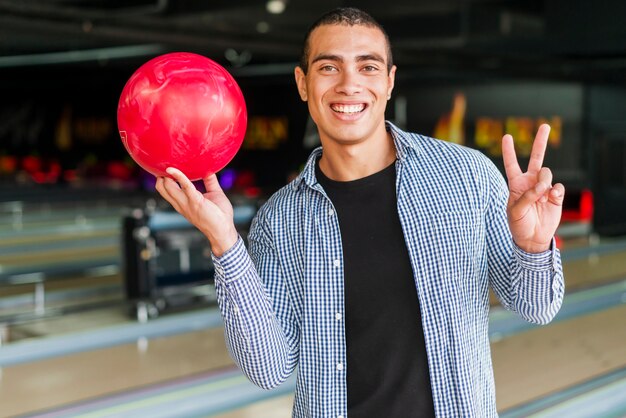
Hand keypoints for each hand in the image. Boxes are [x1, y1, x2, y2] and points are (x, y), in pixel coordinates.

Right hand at [155, 168, 237, 255]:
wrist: (224, 230)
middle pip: (162, 188)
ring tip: (168, 163)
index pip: (166, 191)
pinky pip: (185, 186)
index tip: (162, 167)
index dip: (162, 180)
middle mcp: (181, 204)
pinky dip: (178, 176)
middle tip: (163, 162)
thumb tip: (209, 169)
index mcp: (183, 203)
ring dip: (167, 175)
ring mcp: (186, 204)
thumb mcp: (214, 193)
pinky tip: (173, 169)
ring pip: (168, 187)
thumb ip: (210, 181)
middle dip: (160, 175)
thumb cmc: (220, 215)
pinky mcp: (195, 202)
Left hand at [502, 124, 564, 252]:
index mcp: (516, 184)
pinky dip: (555, 192)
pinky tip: (551, 200)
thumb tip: (542, 187)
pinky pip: (558, 186)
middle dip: (540, 141)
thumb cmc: (519, 225)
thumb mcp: (516, 211)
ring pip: (547, 173)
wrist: (533, 238)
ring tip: (542, 195)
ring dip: (544, 182)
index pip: (511, 164)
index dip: (509, 151)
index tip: (506, 136)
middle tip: (545, 126)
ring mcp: (544, 187)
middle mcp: (530, 182)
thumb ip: (527, 196)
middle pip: (536, 158)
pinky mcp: (555, 195)